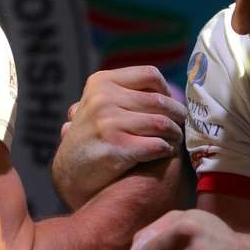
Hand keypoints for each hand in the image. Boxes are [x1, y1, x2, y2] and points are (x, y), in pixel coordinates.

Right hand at [52, 66, 185, 208]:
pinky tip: (164, 153)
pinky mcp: (117, 148)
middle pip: (160, 101)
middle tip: (180, 126)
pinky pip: (158, 145)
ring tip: (174, 140)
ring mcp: (109, 123)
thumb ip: (127, 94)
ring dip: (175, 134)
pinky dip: (167, 149)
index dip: (166, 90)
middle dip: (177, 115)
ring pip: (163, 123)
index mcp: (101, 82)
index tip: (168, 104)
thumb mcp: (99, 105)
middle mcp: (103, 98)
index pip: (150, 75)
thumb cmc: (92, 137)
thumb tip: (169, 91)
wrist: (69, 173)